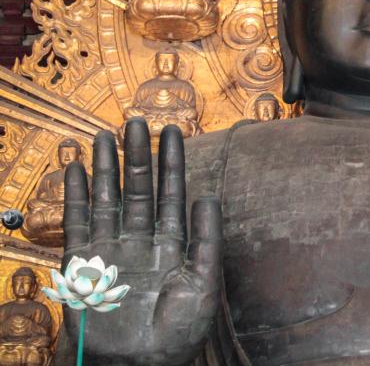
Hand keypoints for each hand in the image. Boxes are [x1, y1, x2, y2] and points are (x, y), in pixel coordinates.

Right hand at [62, 118, 220, 364]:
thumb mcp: (202, 284)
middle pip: (138, 189)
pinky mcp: (83, 264)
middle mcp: (141, 241)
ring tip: (105, 135)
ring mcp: (111, 250)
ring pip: (108, 198)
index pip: (171, 193)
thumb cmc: (176, 334)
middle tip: (137, 120)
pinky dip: (75, 196)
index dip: (171, 162)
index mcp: (172, 244)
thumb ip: (206, 240)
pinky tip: (75, 169)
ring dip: (106, 167)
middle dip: (138, 155)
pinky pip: (78, 223)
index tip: (173, 130)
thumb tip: (207, 196)